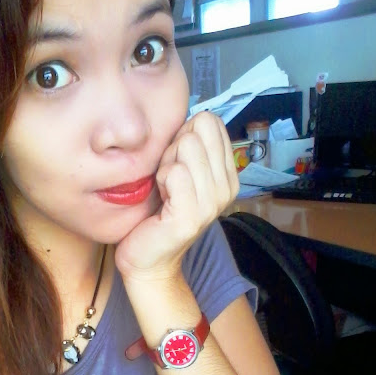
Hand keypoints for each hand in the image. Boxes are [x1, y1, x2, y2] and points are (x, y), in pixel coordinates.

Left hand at [115, 112, 238, 282]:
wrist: (148, 259)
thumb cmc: (157, 213)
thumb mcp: (180, 172)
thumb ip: (190, 146)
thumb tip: (192, 115)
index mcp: (228, 174)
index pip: (211, 121)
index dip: (184, 136)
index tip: (175, 165)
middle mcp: (227, 187)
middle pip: (198, 129)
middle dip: (174, 149)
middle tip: (167, 180)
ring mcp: (212, 203)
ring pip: (186, 147)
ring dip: (165, 166)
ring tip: (164, 191)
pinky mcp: (192, 215)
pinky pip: (174, 172)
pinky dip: (160, 181)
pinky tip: (160, 201)